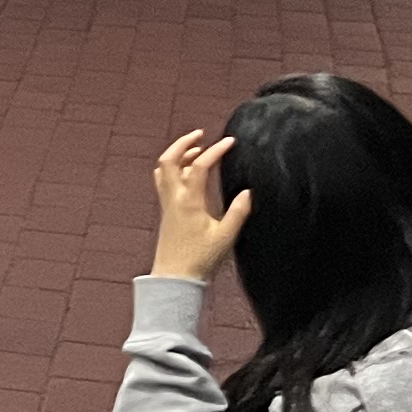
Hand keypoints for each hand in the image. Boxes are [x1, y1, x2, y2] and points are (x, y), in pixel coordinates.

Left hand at [148, 132, 250, 283]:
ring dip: (178, 154)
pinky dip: (174, 168)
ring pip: (163, 169)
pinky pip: (164, 180)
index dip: (215, 151)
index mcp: (189, 202)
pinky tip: (188, 171)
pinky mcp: (166, 211)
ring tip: (197, 149)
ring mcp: (167, 204)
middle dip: (183, 143)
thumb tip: (247, 192)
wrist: (175, 277)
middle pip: (168, 159)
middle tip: (201, 134)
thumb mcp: (226, 236)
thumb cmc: (200, 259)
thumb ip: (238, 212)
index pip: (199, 166)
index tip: (230, 142)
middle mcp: (173, 199)